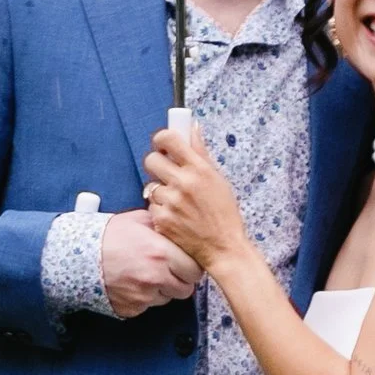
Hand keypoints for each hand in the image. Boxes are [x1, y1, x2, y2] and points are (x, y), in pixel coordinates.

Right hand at [97, 208, 199, 317]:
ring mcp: (143, 296)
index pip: (195, 270)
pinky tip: (132, 282)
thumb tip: (183, 230)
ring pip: (167, 299)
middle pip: (186, 289)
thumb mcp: (139, 220)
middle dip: (180, 280)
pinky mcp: (132, 308)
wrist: (78, 256)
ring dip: (162, 289)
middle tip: (168, 269)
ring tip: (145, 273)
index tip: (183, 262)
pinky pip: (147, 306)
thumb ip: (165, 227)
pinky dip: (144, 297)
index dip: (190, 266)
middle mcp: (155, 278)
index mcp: (161, 254)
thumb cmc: (109, 236)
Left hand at [143, 124, 251, 276]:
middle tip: (166, 172)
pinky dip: (160, 209)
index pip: (168, 139)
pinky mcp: (161, 219)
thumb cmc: (224, 212)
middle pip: (151, 159)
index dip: (161, 139)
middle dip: (157, 164)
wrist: (223, 247)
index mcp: (199, 169)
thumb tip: (192, 127)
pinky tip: (176, 216)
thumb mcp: (218, 179)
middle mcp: (183, 183)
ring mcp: (171, 202)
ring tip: (177, 202)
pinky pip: (152, 206)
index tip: (163, 145)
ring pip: (150, 185)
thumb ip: (200, 153)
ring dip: (160, 191)